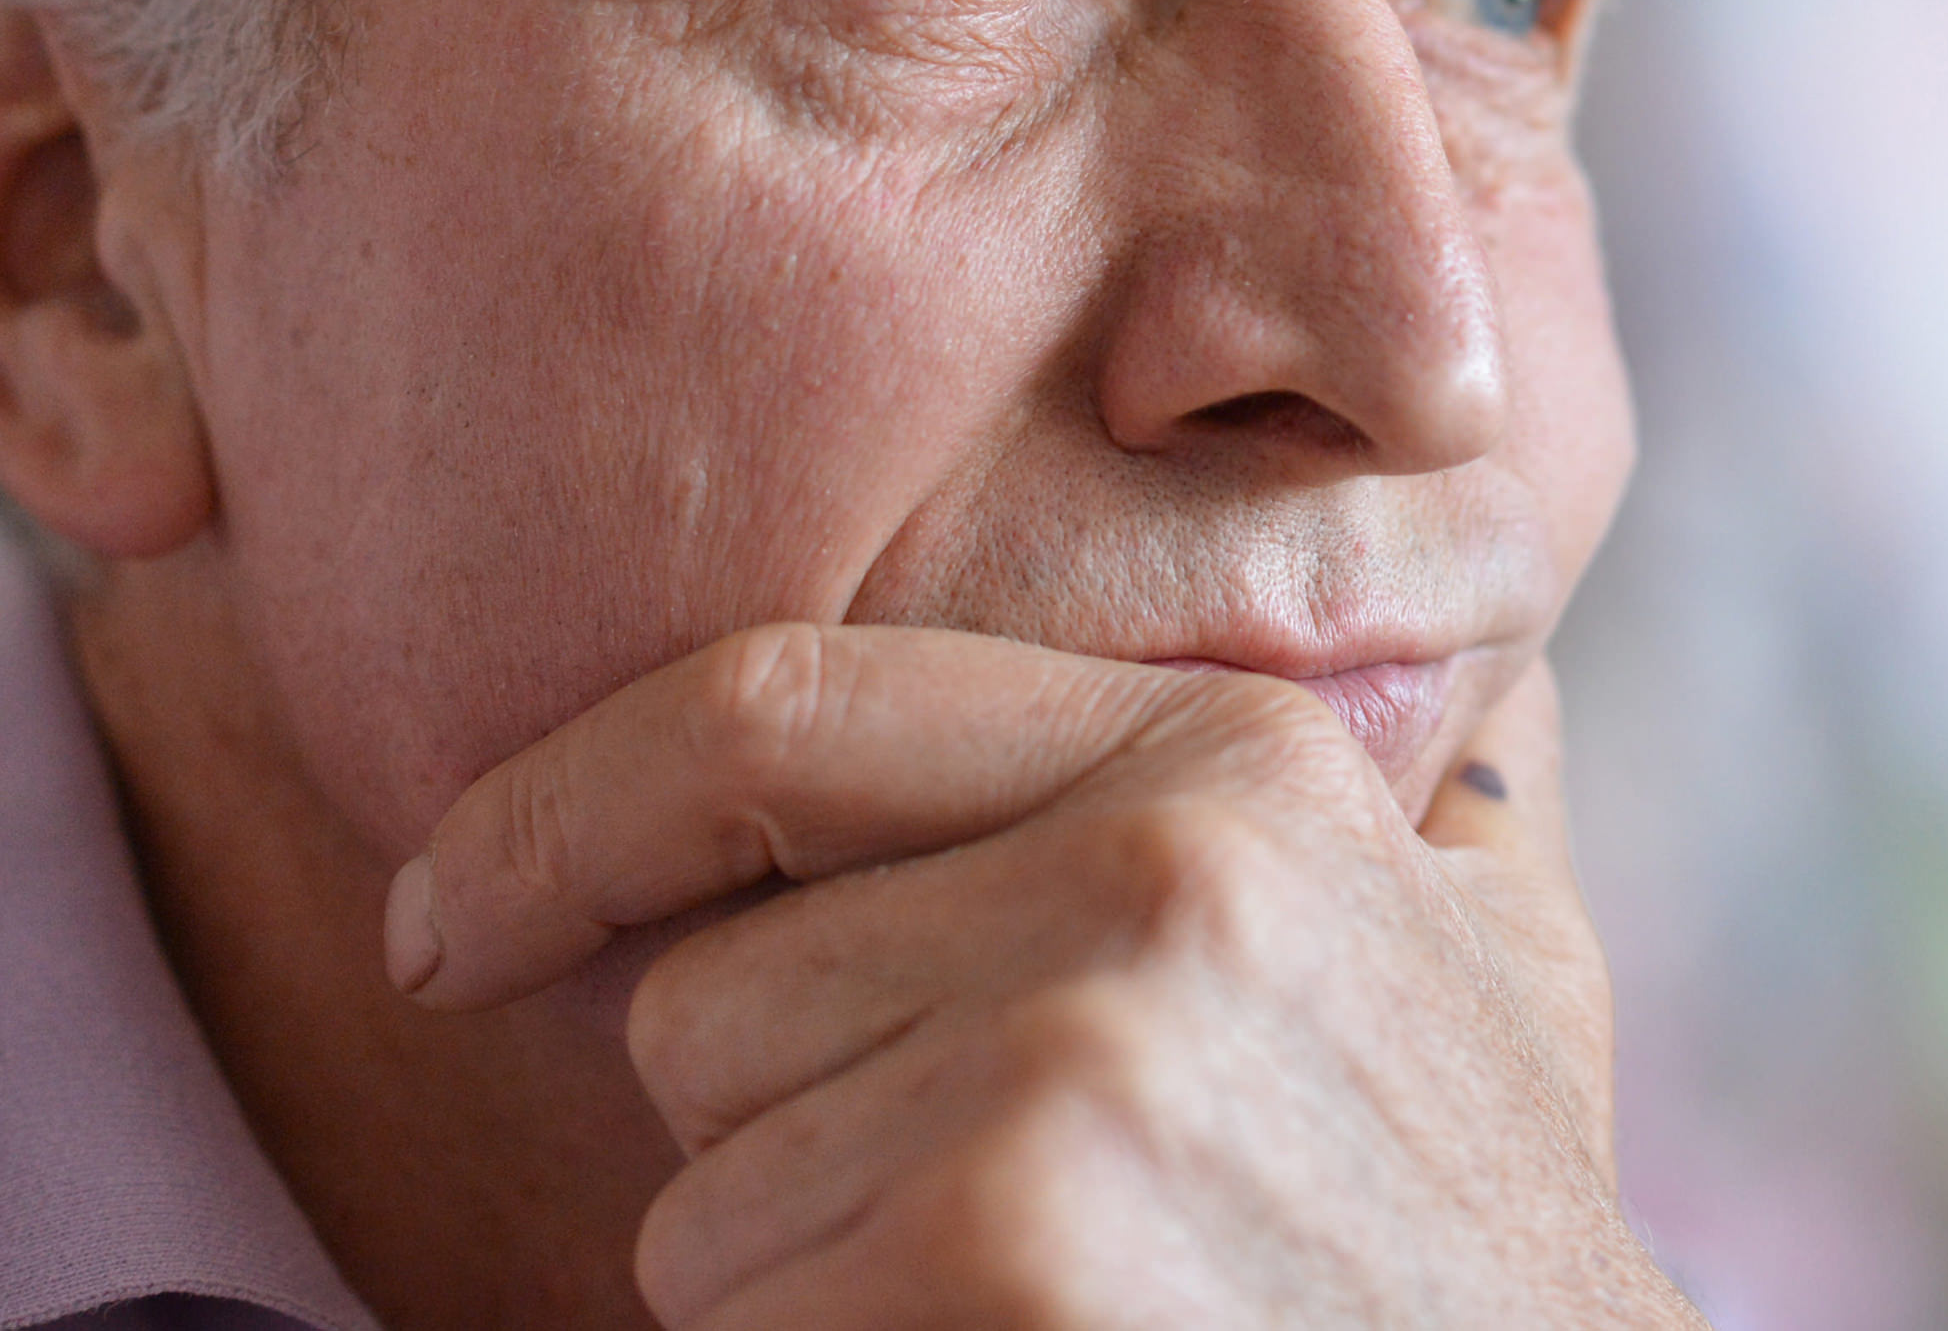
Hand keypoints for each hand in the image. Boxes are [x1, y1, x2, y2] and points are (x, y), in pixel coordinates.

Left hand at [383, 627, 1704, 1326]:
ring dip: (812, 1281)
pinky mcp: (1004, 1242)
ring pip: (701, 1185)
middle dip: (786, 1135)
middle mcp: (1158, 869)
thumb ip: (1444, 789)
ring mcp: (1080, 1060)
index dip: (559, 813)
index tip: (447, 918)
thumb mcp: (1500, 965)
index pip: (773, 709)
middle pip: (709, 991)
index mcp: (1232, 758)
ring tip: (1044, 1302)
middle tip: (1000, 1226)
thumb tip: (1469, 679)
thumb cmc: (1474, 1244)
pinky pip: (729, 1313)